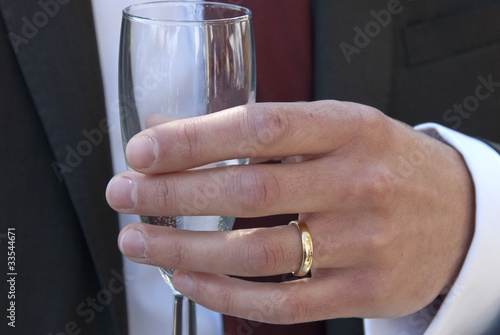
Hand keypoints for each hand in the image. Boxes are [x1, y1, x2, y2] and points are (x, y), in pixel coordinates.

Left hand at [106, 100, 473, 322]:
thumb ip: (264, 133)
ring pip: (257, 254)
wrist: (457, 214)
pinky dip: (224, 294)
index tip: (143, 149)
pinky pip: (282, 302)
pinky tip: (187, 280)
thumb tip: (174, 134)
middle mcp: (360, 183)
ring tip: (138, 242)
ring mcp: (364, 243)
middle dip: (174, 195)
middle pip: (250, 194)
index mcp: (351, 129)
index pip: (261, 129)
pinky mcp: (364, 290)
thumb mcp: (338, 128)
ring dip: (186, 251)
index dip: (195, 140)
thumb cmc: (384, 164)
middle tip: (124, 194)